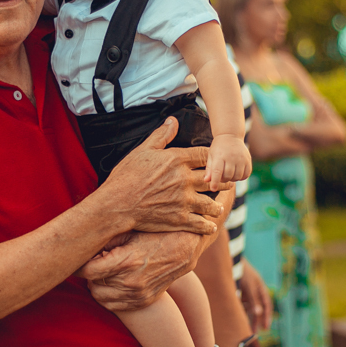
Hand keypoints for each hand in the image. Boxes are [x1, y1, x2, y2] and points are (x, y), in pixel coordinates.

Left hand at [79, 231, 204, 312]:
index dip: (78, 266)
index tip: (75, 260)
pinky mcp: (144, 301)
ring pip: (101, 298)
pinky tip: (112, 283)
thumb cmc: (154, 233)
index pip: (88, 271)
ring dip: (97, 286)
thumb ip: (105, 240)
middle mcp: (131, 281)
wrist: (184, 247)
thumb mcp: (129, 231)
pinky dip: (108, 296)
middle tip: (93, 263)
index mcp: (126, 261)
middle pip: (92, 286)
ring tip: (102, 272)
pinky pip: (115, 306)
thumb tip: (82, 246)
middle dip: (88, 275)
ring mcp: (138, 294)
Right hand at [102, 118, 225, 234]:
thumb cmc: (126, 176)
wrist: (117, 204)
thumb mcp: (142, 150)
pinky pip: (200, 223)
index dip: (214, 157)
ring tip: (218, 207)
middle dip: (222, 182)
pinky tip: (210, 225)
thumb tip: (173, 120)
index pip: (205, 155)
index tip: (218, 161)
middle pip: (214, 179)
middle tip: (228, 184)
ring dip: (216, 205)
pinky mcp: (180, 219)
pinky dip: (207, 225)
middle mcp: (185, 179)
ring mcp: (184, 200)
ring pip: (211, 203)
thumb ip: (161, 135)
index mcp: (177, 159)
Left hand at [205, 135, 251, 190]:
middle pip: (228, 176)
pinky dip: (241, 177)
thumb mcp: (211, 156)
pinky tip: (237, 172)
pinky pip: (246, 175)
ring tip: (229, 172)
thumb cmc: (218, 148)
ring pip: (237, 177)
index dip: (215, 182)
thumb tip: (206, 181)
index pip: (217, 172)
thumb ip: (209, 169)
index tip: (213, 189)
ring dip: (232, 179)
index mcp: (219, 156)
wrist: (230, 136)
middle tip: (222, 175)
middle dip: (223, 179)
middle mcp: (231, 157)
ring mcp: (241, 158)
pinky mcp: (248, 160)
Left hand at [238, 261, 272, 332]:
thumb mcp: (249, 286)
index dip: (266, 317)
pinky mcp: (238, 289)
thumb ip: (253, 300)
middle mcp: (255, 289)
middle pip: (258, 307)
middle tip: (253, 332)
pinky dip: (240, 309)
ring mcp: (246, 289)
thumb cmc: (241, 271)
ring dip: (247, 316)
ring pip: (248, 306)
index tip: (265, 328)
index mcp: (260, 287)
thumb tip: (258, 314)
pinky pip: (240, 302)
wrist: (228, 257)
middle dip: (256, 320)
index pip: (266, 305)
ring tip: (244, 326)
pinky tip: (235, 315)